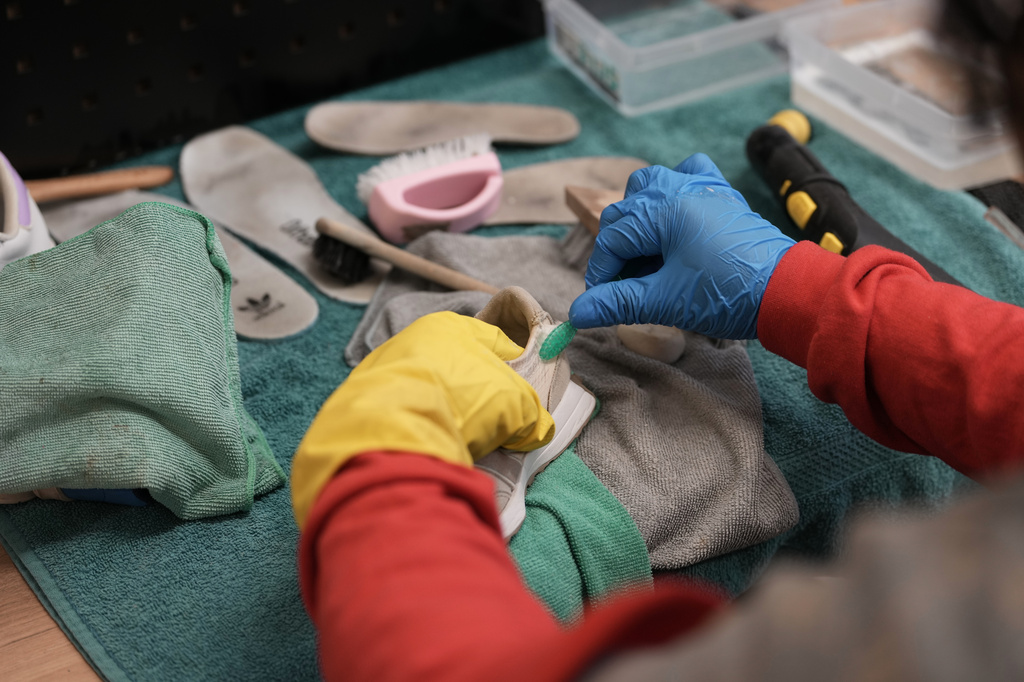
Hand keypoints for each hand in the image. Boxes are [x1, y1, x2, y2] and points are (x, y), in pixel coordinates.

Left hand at [290, 311, 554, 527]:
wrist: (393, 425)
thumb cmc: (461, 398)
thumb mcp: (516, 405)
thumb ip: (532, 414)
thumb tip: (534, 429)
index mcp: (451, 326)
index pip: (494, 343)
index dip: (515, 371)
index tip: (522, 399)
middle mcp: (414, 339)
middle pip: (460, 369)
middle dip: (478, 398)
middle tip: (492, 428)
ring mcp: (385, 368)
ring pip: (431, 392)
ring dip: (447, 414)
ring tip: (458, 441)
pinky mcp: (365, 399)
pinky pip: (405, 412)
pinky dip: (419, 427)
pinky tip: (429, 445)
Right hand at [568, 153, 795, 338]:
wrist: (786, 293)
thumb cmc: (727, 294)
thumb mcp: (664, 301)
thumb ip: (617, 302)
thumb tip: (578, 312)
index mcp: (664, 209)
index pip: (613, 236)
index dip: (602, 271)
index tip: (603, 298)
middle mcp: (681, 188)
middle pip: (627, 208)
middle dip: (618, 248)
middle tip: (624, 284)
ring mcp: (705, 187)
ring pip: (654, 184)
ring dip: (640, 216)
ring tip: (646, 255)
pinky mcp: (724, 196)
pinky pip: (691, 175)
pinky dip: (676, 190)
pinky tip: (676, 219)